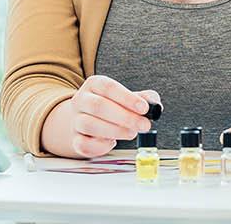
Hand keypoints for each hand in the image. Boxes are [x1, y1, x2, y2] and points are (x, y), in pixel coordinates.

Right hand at [40, 75, 159, 158]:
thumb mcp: (126, 97)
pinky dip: (101, 146)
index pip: (108, 87)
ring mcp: (75, 120)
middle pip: (98, 106)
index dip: (127, 97)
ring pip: (89, 125)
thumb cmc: (111, 107)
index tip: (144, 108)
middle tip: (144, 125)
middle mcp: (81, 100)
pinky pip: (84, 144)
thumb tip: (155, 104)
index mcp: (94, 84)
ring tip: (131, 133)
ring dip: (115, 131)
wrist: (84, 119)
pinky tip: (112, 142)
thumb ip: (143, 98)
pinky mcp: (75, 139)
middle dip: (125, 117)